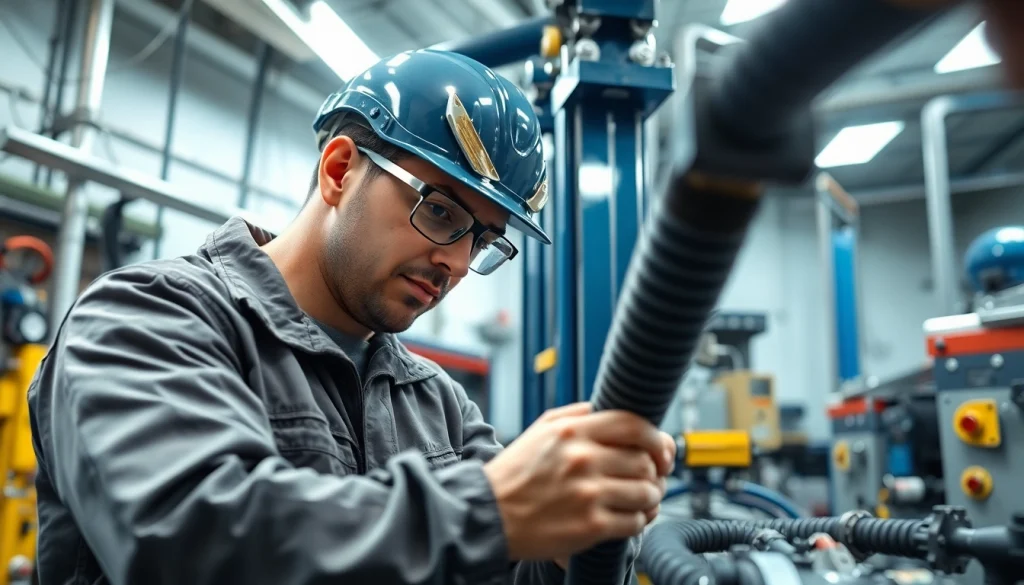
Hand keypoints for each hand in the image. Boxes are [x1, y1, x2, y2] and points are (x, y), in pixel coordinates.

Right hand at [483, 402, 674, 562]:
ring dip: (650, 498)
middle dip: (655, 472)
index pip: (633, 424)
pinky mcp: (590, 526)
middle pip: (644, 461)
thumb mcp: (539, 430)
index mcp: (572, 432)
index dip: (656, 438)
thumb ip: (575, 415)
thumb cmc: (513, 475)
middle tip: (652, 479)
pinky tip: (628, 517)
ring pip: (646, 492)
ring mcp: (588, 493)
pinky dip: (638, 521)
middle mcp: (582, 459)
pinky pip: (635, 522)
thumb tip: (605, 409)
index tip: (660, 450)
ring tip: (642, 500)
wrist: (488, 515)